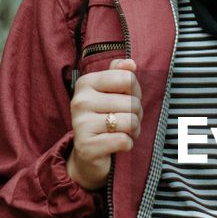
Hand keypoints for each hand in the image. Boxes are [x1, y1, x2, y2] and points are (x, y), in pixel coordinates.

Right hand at [67, 58, 143, 190]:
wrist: (88, 154)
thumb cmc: (104, 118)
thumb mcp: (111, 93)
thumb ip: (119, 74)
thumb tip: (130, 63)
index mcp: (85, 82)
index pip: (127, 78)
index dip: (135, 92)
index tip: (126, 100)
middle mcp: (80, 101)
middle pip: (132, 102)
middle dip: (136, 115)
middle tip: (125, 121)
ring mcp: (81, 124)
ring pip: (130, 122)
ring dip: (134, 131)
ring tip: (123, 132)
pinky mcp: (87, 147)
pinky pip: (124, 141)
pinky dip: (127, 145)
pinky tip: (117, 145)